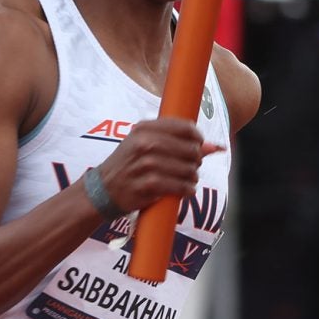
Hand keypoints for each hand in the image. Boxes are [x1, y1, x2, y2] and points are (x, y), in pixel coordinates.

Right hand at [94, 118, 219, 213]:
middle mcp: (144, 143)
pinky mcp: (147, 185)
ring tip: (188, 180)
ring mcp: (145, 164)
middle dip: (196, 160)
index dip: (198, 138)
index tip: (198, 146)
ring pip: (188, 169)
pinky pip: (180, 187)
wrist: (103, 189)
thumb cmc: (129, 164)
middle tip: (191, 167)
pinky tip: (185, 191)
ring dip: (193, 177)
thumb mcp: (145, 144)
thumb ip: (178, 142)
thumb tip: (215, 146)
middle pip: (191, 149)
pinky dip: (187, 190)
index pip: (185, 127)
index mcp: (144, 129)